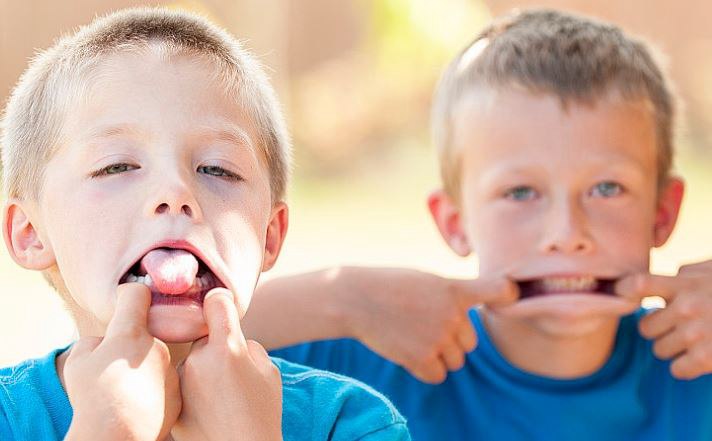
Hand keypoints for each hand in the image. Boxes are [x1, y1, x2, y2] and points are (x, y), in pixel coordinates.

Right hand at [63, 283, 180, 440]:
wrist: (116, 435)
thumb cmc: (92, 398)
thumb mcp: (78, 360)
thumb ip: (95, 341)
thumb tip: (105, 342)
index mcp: (130, 333)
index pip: (137, 294)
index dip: (128, 295)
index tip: (125, 300)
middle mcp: (157, 345)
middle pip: (144, 335)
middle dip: (130, 345)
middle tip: (112, 367)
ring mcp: (170, 370)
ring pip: (153, 361)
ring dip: (141, 370)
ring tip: (123, 392)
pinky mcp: (178, 392)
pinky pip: (163, 384)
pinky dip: (152, 390)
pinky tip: (137, 405)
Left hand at [172, 288, 281, 440]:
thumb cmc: (264, 413)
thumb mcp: (269, 371)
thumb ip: (248, 346)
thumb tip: (231, 338)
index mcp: (227, 347)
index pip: (216, 302)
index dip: (221, 301)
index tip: (221, 305)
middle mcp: (199, 360)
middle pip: (204, 339)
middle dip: (215, 348)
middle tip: (231, 374)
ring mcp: (181, 383)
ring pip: (192, 363)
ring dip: (202, 372)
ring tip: (221, 399)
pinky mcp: (173, 403)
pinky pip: (183, 386)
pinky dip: (193, 393)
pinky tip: (209, 411)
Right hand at [339, 267, 517, 383]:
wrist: (355, 298)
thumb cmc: (390, 287)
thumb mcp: (427, 281)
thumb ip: (455, 294)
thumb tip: (479, 308)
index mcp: (455, 289)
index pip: (499, 291)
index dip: (507, 296)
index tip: (509, 296)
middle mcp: (452, 314)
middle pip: (469, 342)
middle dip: (451, 339)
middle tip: (422, 324)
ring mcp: (438, 337)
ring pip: (455, 361)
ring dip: (437, 355)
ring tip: (411, 335)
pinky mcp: (422, 358)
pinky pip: (438, 375)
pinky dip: (425, 369)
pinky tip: (407, 350)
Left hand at [616, 260, 711, 379]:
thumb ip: (686, 274)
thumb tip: (665, 279)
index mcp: (686, 284)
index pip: (638, 285)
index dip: (623, 290)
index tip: (621, 295)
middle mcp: (687, 308)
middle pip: (645, 327)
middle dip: (658, 328)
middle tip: (674, 326)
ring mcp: (697, 335)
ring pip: (659, 350)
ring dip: (672, 347)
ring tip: (692, 340)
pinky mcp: (708, 359)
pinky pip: (677, 369)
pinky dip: (685, 366)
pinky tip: (699, 357)